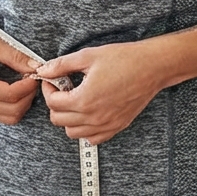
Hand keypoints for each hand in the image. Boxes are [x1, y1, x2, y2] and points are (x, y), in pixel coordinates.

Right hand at [0, 25, 39, 125]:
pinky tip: (18, 88)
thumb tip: (37, 68)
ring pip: (10, 117)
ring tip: (26, 82)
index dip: (28, 86)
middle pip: (13, 111)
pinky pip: (4, 115)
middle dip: (29, 95)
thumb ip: (15, 56)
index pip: (11, 95)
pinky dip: (16, 105)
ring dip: (24, 102)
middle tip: (33, 77)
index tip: (35, 72)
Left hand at [36, 39, 171, 144]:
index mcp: (84, 99)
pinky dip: (85, 129)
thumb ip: (62, 65)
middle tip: (63, 88)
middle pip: (59, 120)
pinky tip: (89, 112)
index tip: (53, 80)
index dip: (48, 89)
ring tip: (75, 100)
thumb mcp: (88, 56)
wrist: (152, 67)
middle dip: (55, 103)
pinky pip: (93, 138)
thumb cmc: (124, 59)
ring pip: (73, 133)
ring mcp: (106, 125)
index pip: (52, 103)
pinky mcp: (117, 127)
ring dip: (68, 118)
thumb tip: (44, 70)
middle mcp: (94, 117)